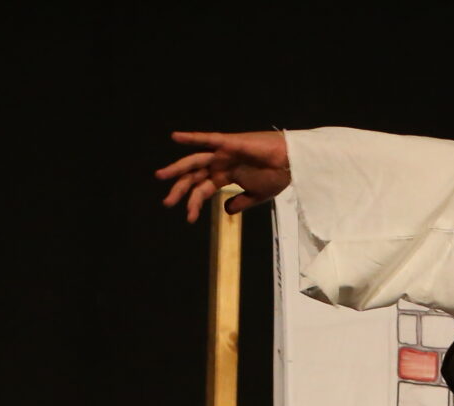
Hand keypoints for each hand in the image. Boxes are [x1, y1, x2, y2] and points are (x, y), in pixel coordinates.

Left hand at [155, 130, 291, 219]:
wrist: (292, 164)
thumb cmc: (277, 176)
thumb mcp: (257, 195)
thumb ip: (240, 202)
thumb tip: (225, 211)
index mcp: (226, 176)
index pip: (203, 190)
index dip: (194, 204)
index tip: (189, 219)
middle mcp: (221, 164)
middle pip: (194, 177)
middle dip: (180, 190)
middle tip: (167, 203)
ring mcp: (223, 153)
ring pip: (195, 161)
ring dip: (177, 168)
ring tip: (161, 176)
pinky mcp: (229, 143)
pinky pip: (207, 139)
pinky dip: (191, 138)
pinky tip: (175, 138)